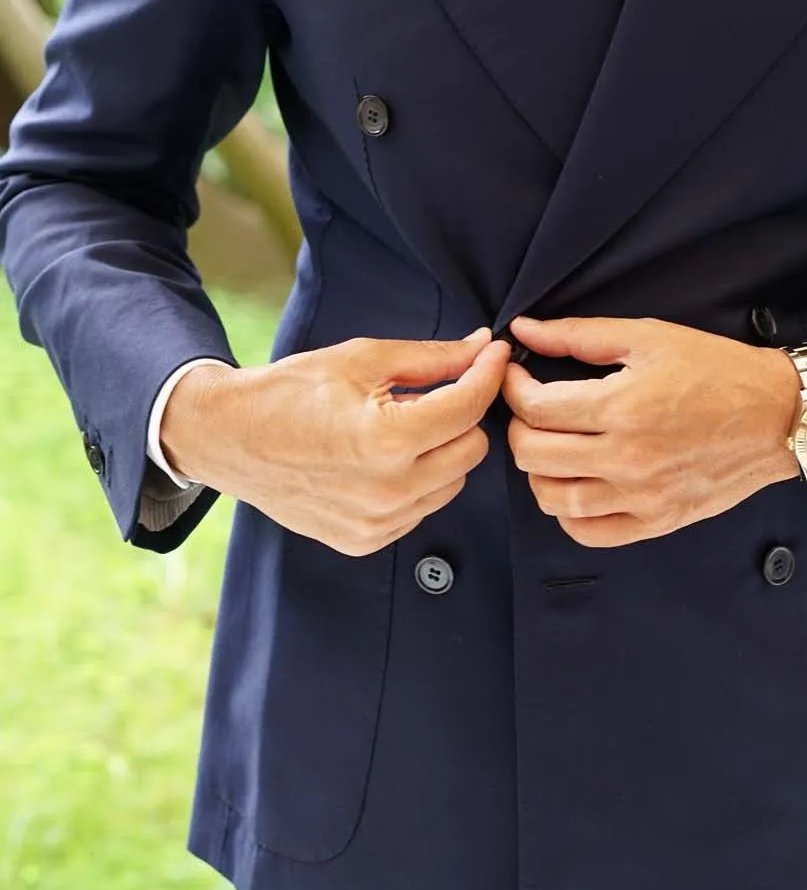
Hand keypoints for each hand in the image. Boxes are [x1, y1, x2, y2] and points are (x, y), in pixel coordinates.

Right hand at [160, 329, 510, 555]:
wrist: (229, 438)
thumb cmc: (291, 392)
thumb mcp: (362, 359)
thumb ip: (431, 358)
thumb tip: (482, 348)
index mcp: (387, 439)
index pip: (469, 406)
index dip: (487, 373)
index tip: (493, 355)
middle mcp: (388, 490)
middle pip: (472, 448)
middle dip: (462, 415)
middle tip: (434, 393)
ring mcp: (377, 523)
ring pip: (453, 482)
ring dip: (441, 452)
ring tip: (399, 427)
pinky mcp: (366, 541)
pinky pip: (422, 508)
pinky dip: (417, 481)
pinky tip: (383, 459)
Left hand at [503, 315, 801, 547]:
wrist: (778, 417)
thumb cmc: (717, 371)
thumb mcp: (649, 337)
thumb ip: (579, 335)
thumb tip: (524, 330)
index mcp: (622, 406)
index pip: (533, 408)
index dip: (512, 387)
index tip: (518, 375)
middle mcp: (627, 457)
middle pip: (532, 454)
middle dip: (518, 426)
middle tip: (532, 409)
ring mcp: (641, 496)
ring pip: (552, 498)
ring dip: (539, 470)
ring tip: (553, 446)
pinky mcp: (656, 521)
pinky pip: (588, 531)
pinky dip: (568, 512)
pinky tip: (577, 484)